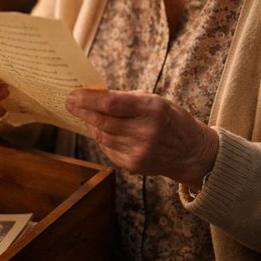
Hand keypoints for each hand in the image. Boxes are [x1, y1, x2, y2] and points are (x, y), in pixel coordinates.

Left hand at [65, 88, 217, 188]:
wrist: (192, 152)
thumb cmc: (170, 119)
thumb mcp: (154, 100)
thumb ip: (125, 99)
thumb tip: (93, 95)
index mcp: (152, 110)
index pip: (111, 103)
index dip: (88, 99)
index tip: (73, 94)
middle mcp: (146, 132)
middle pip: (103, 121)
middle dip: (82, 111)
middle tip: (69, 103)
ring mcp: (139, 152)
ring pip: (102, 136)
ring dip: (91, 124)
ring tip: (85, 114)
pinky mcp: (133, 166)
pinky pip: (108, 149)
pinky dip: (101, 138)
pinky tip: (102, 130)